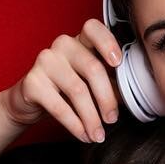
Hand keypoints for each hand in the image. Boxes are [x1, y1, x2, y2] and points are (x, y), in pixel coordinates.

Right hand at [1, 19, 124, 141]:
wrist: (30, 101)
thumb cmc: (66, 89)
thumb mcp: (90, 82)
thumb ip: (111, 82)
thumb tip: (134, 95)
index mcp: (80, 40)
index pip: (93, 28)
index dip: (108, 43)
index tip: (118, 64)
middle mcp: (62, 46)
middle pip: (92, 68)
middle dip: (106, 99)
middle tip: (112, 119)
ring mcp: (45, 61)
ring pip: (78, 90)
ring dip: (91, 118)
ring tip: (98, 135)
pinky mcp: (32, 82)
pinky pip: (59, 106)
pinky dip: (75, 124)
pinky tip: (83, 134)